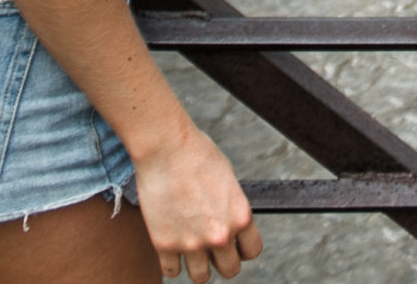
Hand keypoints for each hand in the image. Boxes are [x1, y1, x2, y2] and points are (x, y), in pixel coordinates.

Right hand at [133, 118, 263, 280]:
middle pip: (229, 270)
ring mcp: (192, 243)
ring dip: (197, 265)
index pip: (252, 252)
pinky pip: (172, 272)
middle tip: (210, 245)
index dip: (242, 248)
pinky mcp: (165, 245)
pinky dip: (171, 262)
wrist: (165, 146)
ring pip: (201, 278)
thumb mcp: (227, 178)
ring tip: (190, 246)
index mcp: (240, 217)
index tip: (234, 243)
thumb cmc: (196, 153)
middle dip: (221, 259)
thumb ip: (232, 208)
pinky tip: (171, 244)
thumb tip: (231, 225)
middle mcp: (220, 235)